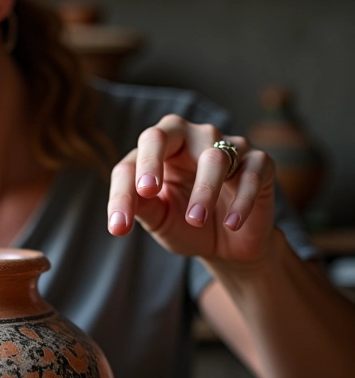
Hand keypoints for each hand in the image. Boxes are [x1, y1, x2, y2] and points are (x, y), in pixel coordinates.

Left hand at [107, 114, 275, 264]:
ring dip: (204, 189)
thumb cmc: (186, 226)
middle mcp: (191, 138)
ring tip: (195, 220)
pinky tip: (232, 223)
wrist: (229, 248)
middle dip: (153, 159)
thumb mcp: (160, 219)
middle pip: (169, 130)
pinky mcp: (259, 164)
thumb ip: (142, 207)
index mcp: (159, 150)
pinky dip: (242, 199)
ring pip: (215, 156)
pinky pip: (251, 171)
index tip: (119, 227)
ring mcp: (228, 147)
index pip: (132, 164)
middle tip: (147, 190)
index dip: (122, 194)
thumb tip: (121, 208)